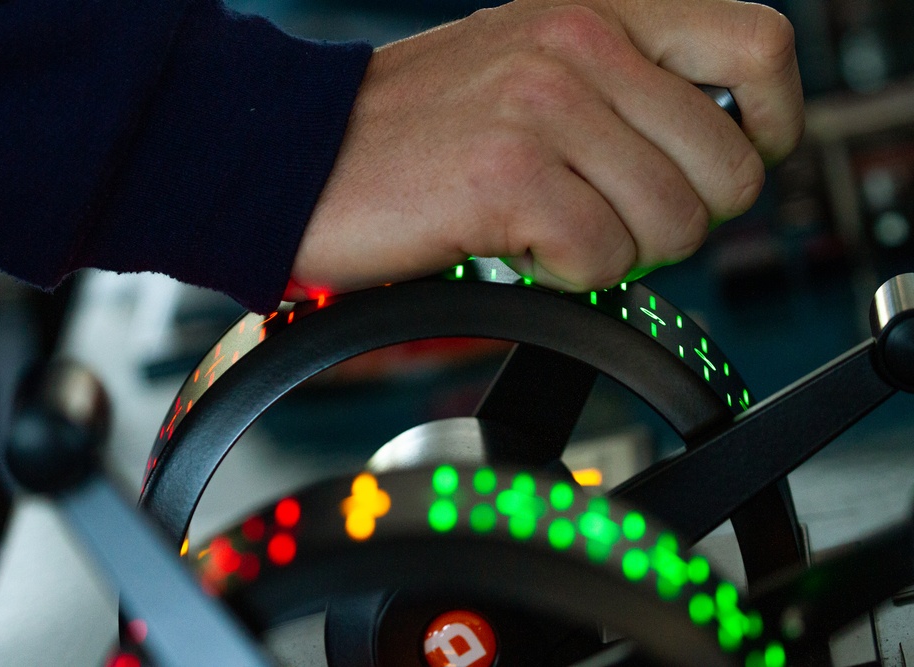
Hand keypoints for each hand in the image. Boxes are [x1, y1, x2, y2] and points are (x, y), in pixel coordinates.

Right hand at [288, 0, 802, 297]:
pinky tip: (516, 246)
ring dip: (617, 252)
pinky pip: (603, 261)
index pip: (758, 46)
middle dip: (678, 221)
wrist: (299, 157)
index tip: (727, 167)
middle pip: (727, 169)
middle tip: (607, 220)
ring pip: (672, 226)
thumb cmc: (415, 128)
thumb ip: (627, 87)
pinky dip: (566, 274)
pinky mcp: (506, 177)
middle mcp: (580, 42)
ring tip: (550, 229)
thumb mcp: (532, 67)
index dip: (771, 124)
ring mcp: (544, 106)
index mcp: (598, 9)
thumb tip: (718, 154)